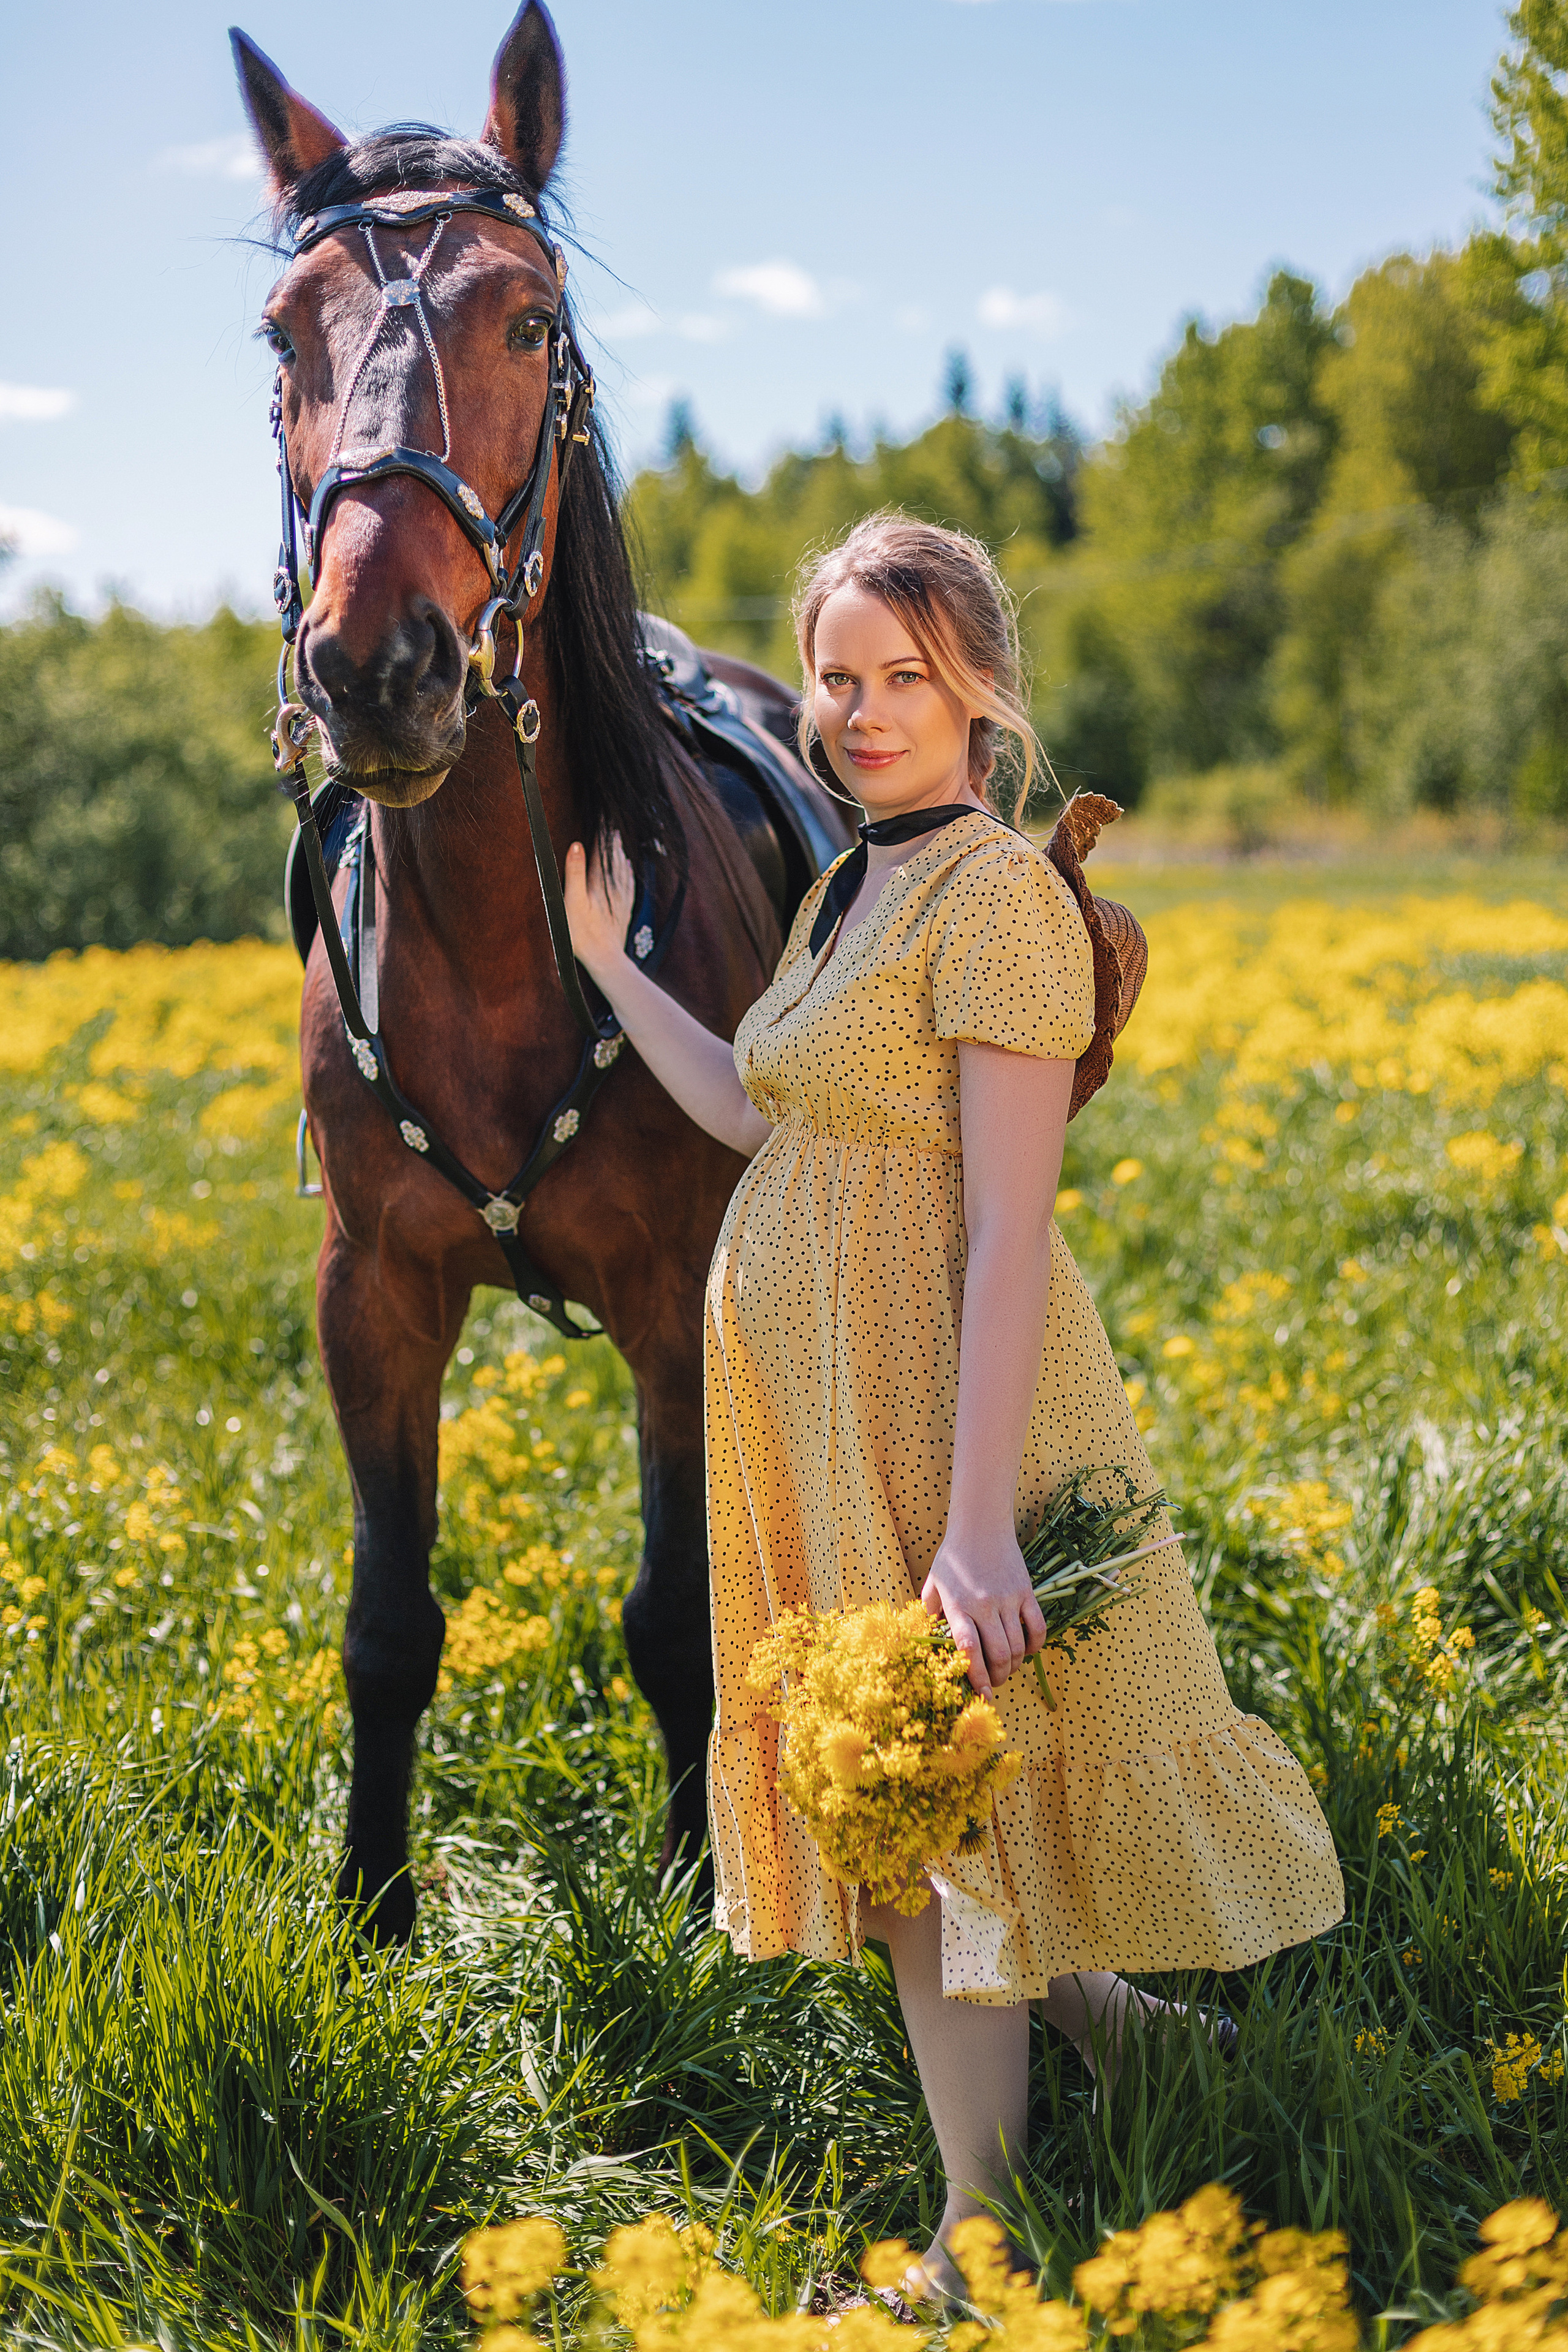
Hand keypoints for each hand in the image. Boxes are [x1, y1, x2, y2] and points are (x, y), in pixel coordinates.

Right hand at [563, 831, 636, 978]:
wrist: (604, 958)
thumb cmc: (583, 933)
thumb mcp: (572, 901)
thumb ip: (574, 872)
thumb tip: (576, 845)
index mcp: (599, 882)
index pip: (602, 851)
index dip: (602, 834)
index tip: (604, 819)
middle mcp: (613, 888)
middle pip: (615, 859)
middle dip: (613, 842)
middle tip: (612, 827)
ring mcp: (621, 900)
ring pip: (623, 871)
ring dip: (621, 855)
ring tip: (619, 843)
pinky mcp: (624, 911)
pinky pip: (629, 886)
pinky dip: (628, 874)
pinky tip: (629, 870)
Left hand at [923, 1526, 1046, 1695]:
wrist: (981, 1526)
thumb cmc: (953, 1557)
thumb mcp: (934, 1584)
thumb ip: (930, 1613)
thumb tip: (931, 1641)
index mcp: (958, 1606)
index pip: (968, 1649)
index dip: (976, 1676)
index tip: (982, 1693)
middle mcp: (984, 1605)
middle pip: (999, 1654)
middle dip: (999, 1677)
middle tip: (995, 1683)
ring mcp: (1007, 1599)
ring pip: (1018, 1645)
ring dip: (1015, 1665)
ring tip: (1009, 1669)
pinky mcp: (1025, 1592)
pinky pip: (1037, 1626)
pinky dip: (1035, 1645)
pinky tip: (1028, 1650)